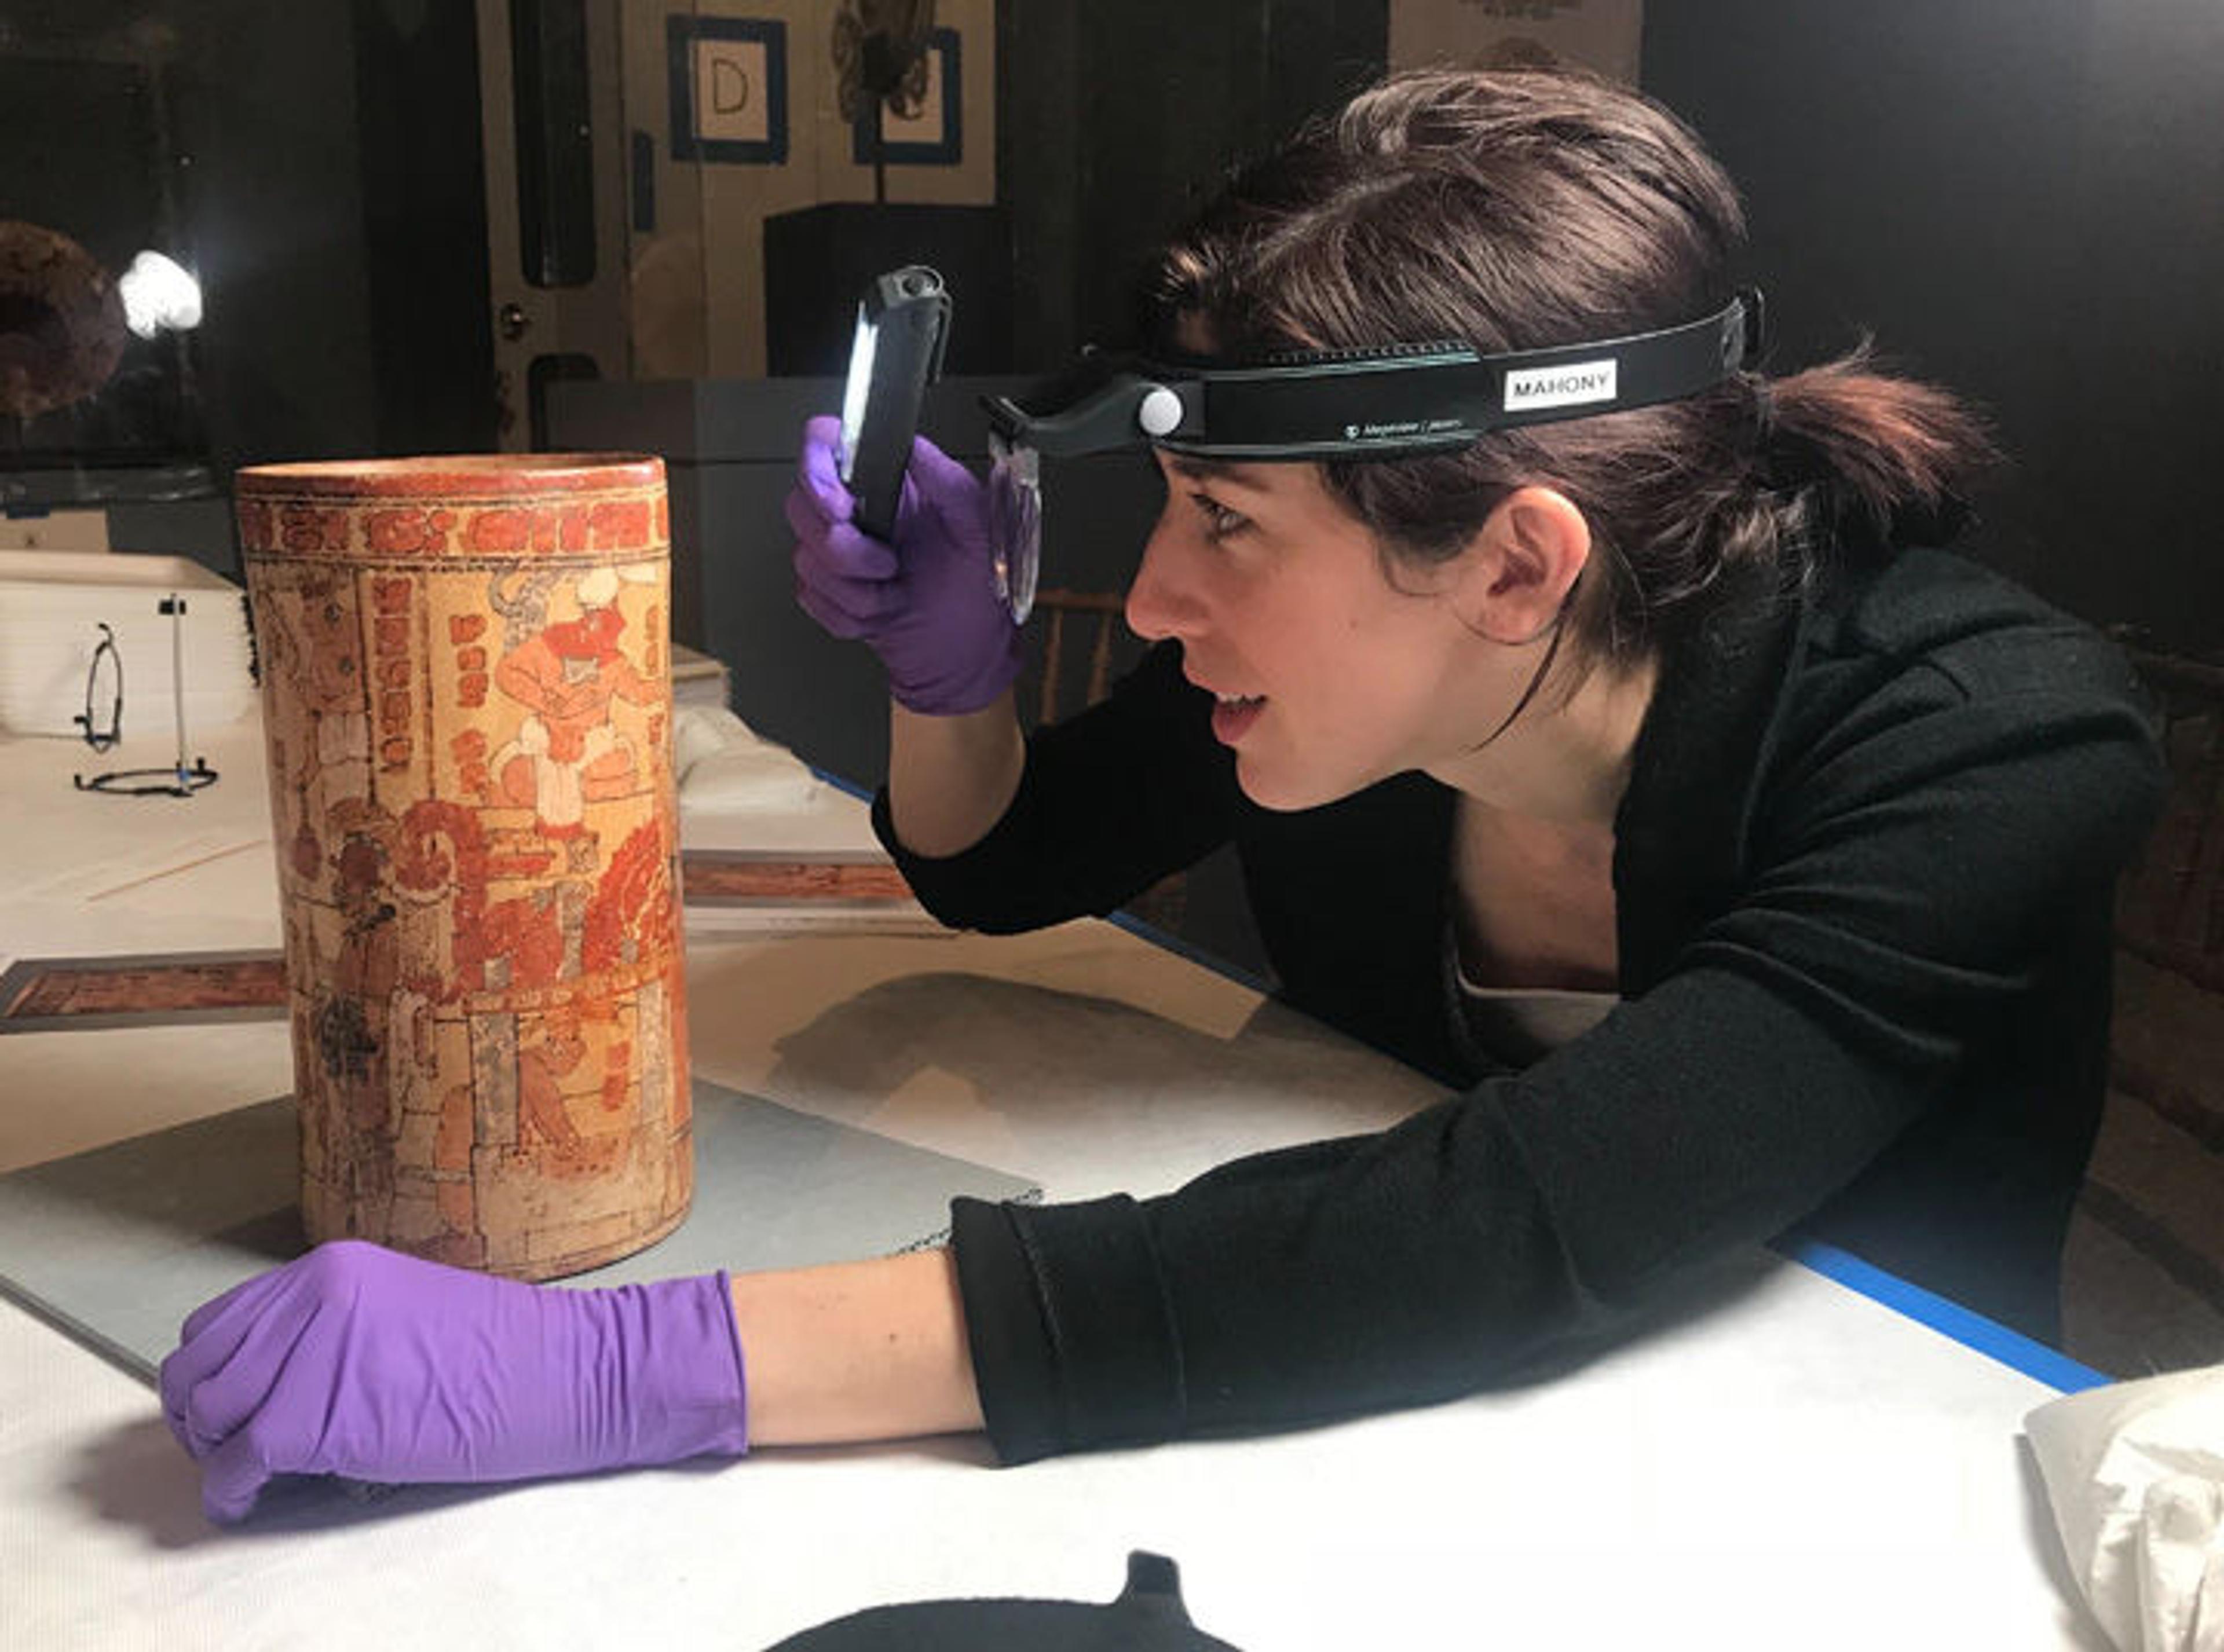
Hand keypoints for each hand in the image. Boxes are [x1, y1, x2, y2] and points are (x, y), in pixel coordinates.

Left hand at [159, 1240, 747, 1522]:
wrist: (565, 1372)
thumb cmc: (504, 1351)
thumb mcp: (402, 1309)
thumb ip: (333, 1327)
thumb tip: (275, 1380)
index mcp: (329, 1268)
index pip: (219, 1323)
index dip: (214, 1374)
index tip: (230, 1410)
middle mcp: (308, 1299)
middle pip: (199, 1367)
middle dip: (202, 1416)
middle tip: (229, 1449)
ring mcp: (310, 1356)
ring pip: (210, 1413)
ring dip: (215, 1453)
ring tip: (245, 1475)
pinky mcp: (318, 1419)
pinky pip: (239, 1463)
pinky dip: (232, 1491)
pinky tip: (250, 1501)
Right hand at [788, 415, 1023, 714]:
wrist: (967, 649)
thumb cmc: (978, 586)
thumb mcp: (978, 522)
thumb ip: (945, 477)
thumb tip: (911, 445)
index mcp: (886, 482)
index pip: (824, 445)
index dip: (817, 470)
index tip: (842, 506)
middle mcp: (855, 511)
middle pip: (801, 506)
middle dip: (843, 548)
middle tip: (888, 562)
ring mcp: (836, 553)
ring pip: (807, 560)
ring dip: (858, 590)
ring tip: (895, 591)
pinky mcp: (826, 593)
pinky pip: (813, 599)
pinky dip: (852, 615)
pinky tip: (882, 611)